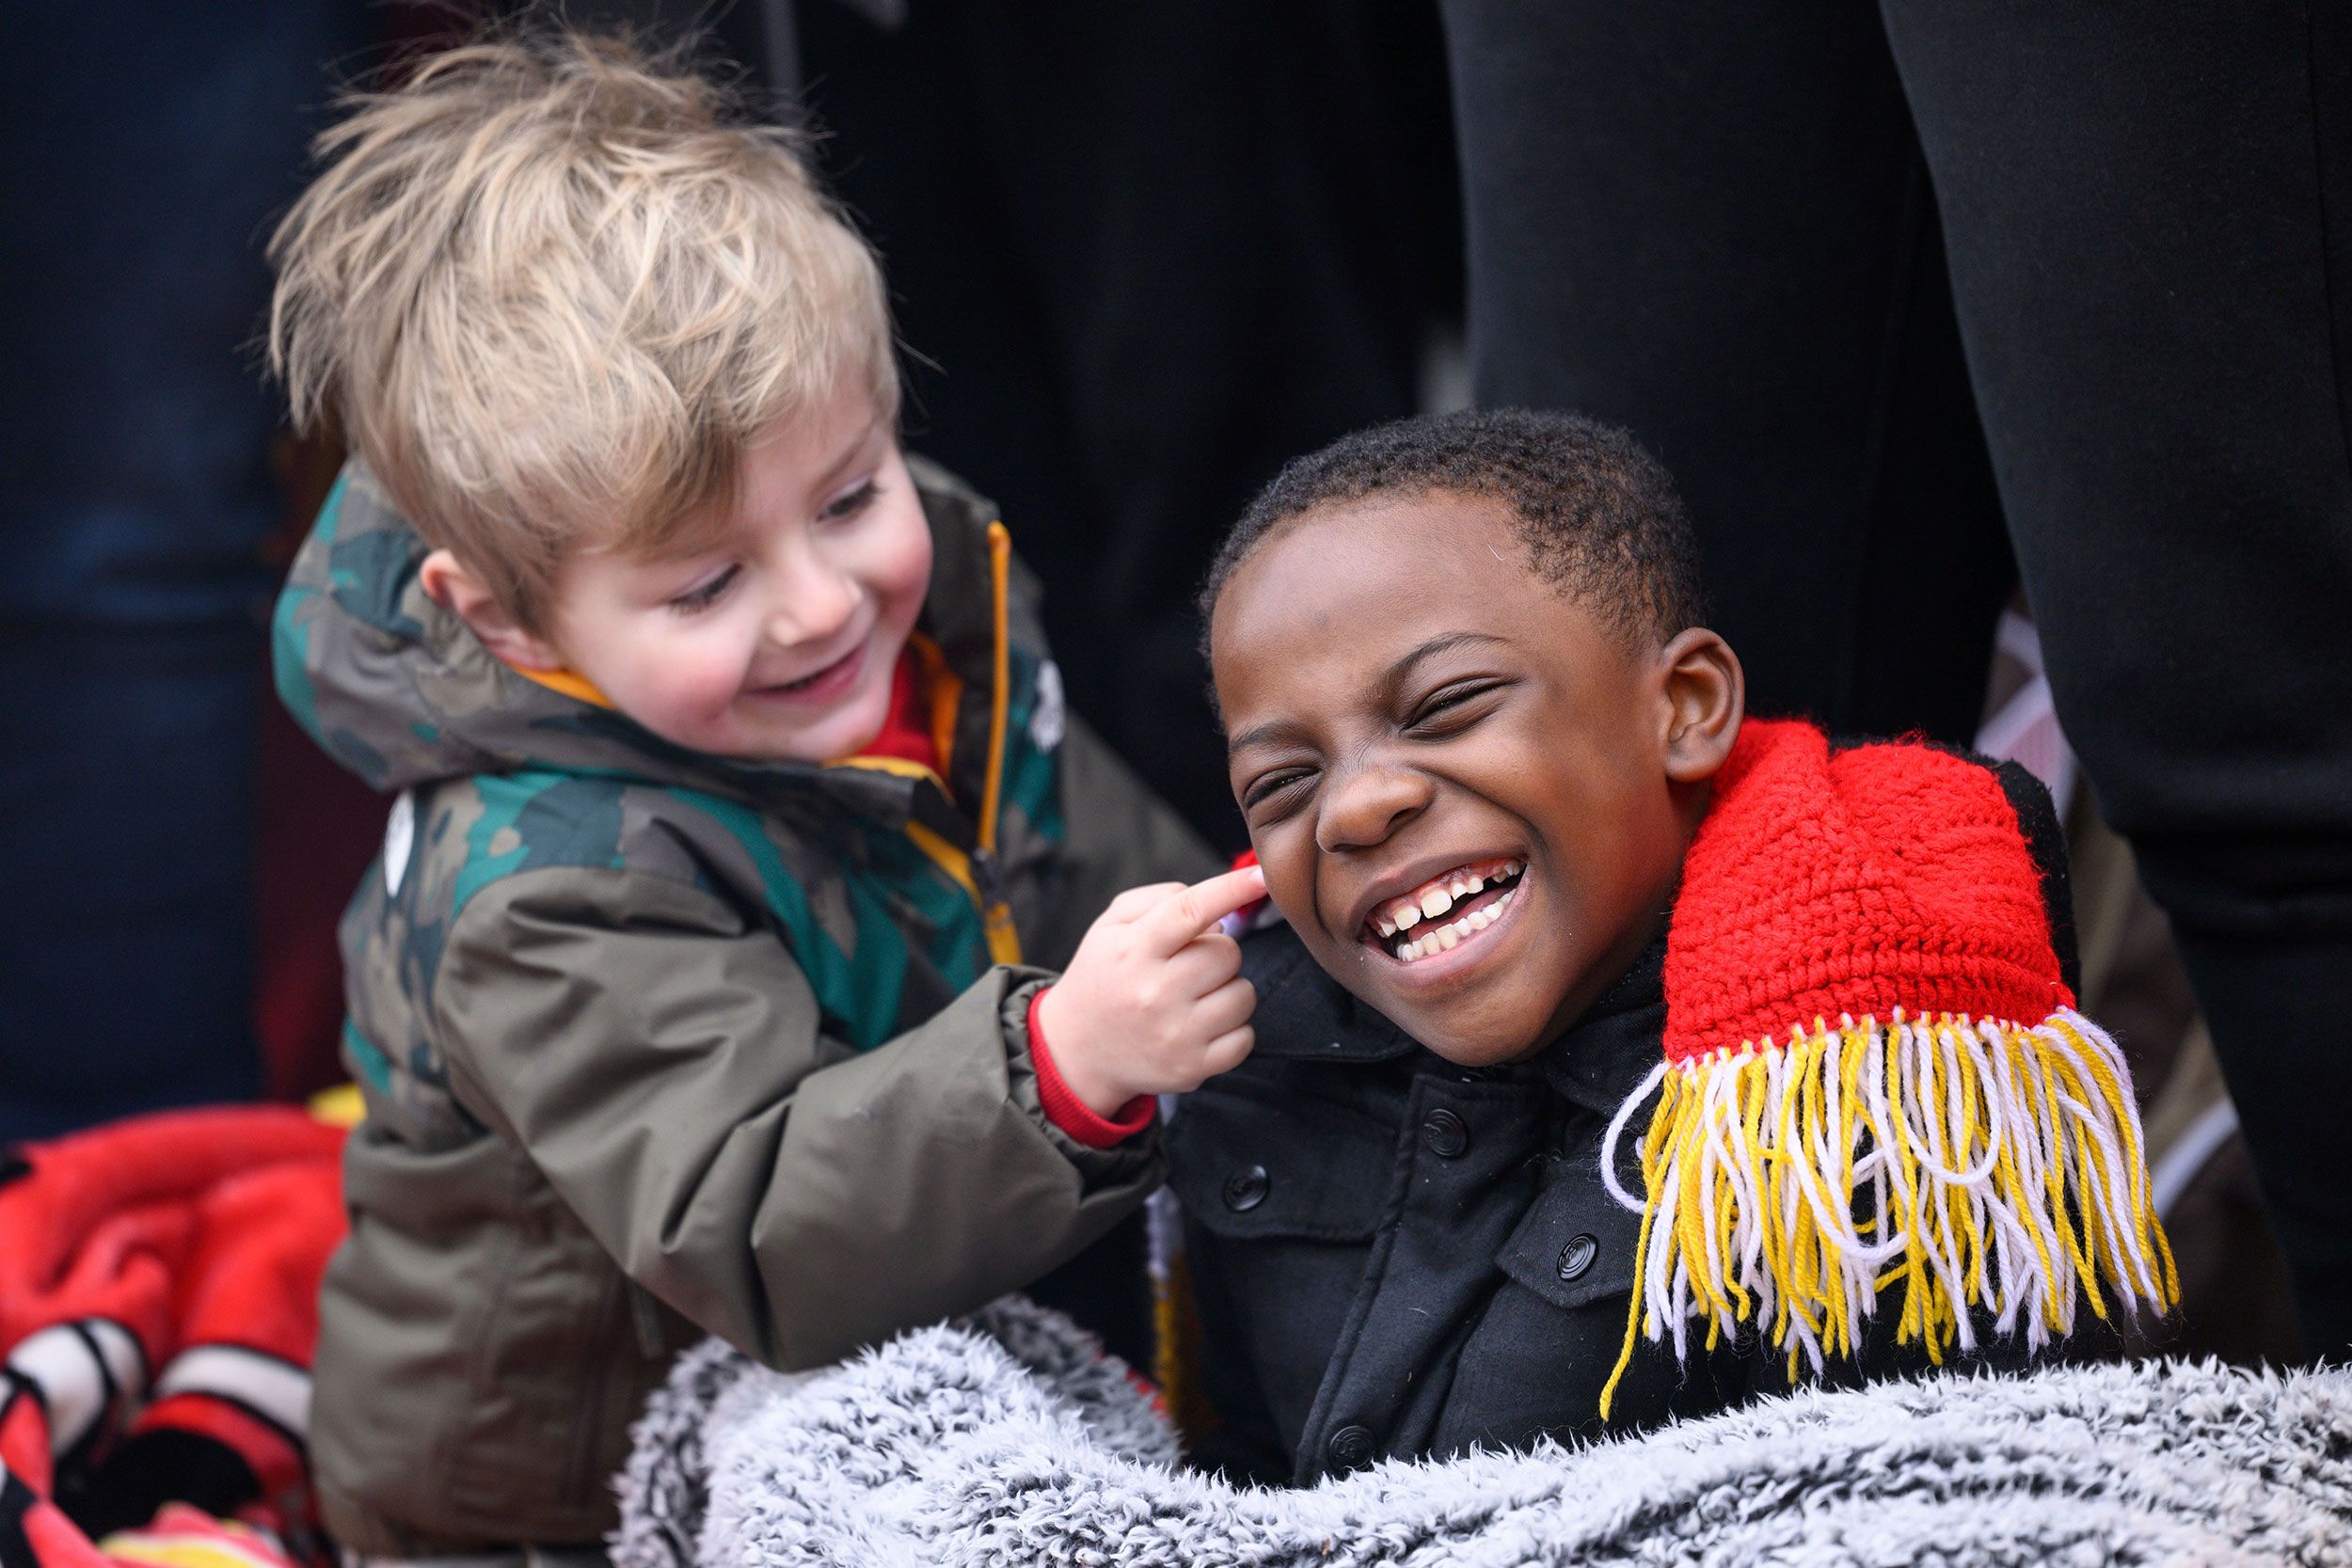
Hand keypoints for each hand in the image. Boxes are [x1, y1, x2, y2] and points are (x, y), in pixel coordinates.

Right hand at [1037, 865, 1266, 1117]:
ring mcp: (1175, 1035)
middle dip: (1218, 952)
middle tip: (1190, 964)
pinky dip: (1233, 1028)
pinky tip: (1203, 1024)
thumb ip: (1161, 899)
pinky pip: (1245, 1037)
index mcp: (1133, 950)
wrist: (1077, 1049)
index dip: (1231, 889)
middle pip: (1228, 953)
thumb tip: (1218, 913)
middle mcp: (1154, 993)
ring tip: (1196, 995)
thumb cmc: (1105, 975)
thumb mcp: (1111, 925)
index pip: (1190, 911)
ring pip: (1244, 994)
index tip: (1260, 876)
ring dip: (1228, 989)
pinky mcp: (1191, 1068)